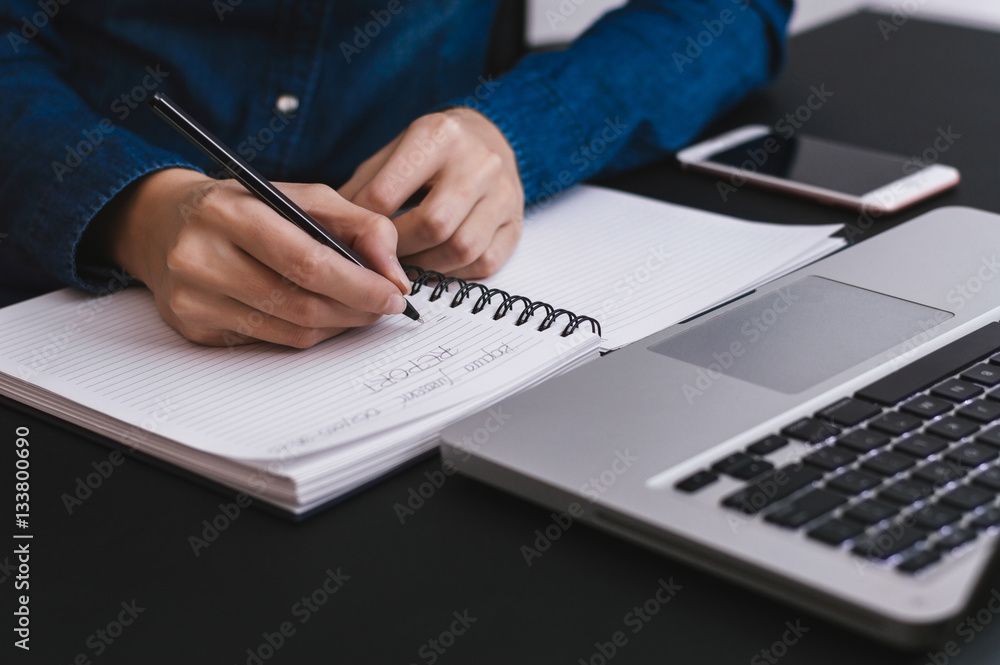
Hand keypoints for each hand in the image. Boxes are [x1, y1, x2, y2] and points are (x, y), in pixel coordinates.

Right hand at [101, 168, 411, 347]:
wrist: (162, 223)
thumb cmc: (243, 207)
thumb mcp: (302, 196)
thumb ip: (359, 225)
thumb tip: (395, 274)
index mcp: (230, 213)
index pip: (306, 262)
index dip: (359, 285)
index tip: (394, 293)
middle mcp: (201, 257)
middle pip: (301, 304)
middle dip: (356, 309)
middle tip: (384, 305)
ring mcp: (193, 299)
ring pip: (290, 331)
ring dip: (337, 324)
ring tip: (357, 308)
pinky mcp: (194, 328)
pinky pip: (270, 342)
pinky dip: (306, 332)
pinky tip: (317, 313)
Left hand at [339, 107, 523, 278]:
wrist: (488, 138)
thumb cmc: (431, 152)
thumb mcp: (394, 152)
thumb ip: (364, 187)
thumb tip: (335, 233)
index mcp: (438, 135)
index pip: (388, 194)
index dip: (364, 226)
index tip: (352, 241)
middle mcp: (477, 161)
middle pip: (432, 224)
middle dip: (400, 251)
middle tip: (381, 260)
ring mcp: (503, 193)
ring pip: (462, 248)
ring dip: (427, 267)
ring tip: (407, 266)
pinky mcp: (516, 222)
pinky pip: (485, 262)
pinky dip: (456, 274)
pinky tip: (437, 265)